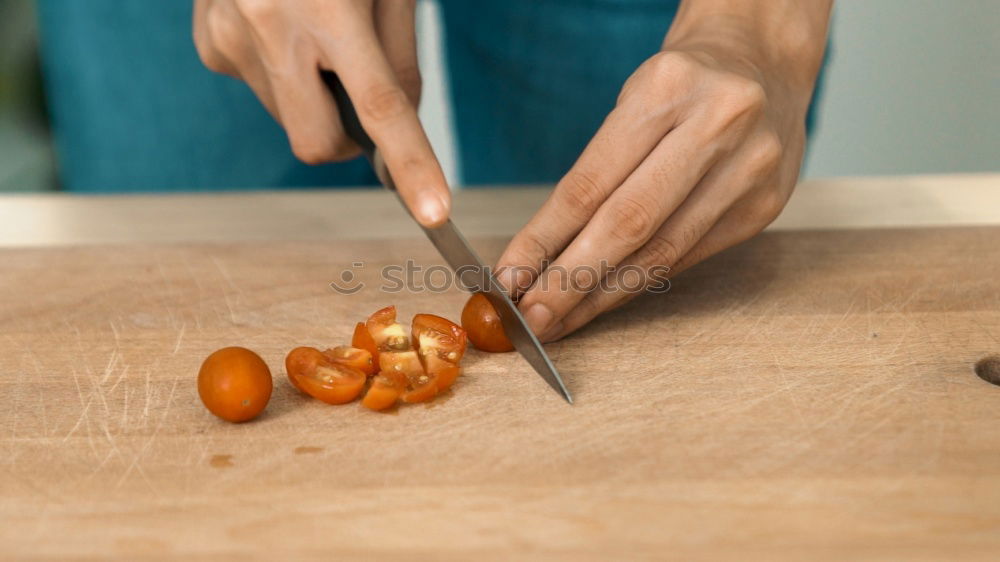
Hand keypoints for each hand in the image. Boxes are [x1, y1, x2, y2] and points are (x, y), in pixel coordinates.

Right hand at [193, 0, 448, 225]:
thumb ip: (401, 58)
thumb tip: (400, 131)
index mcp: (328, 8)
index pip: (379, 106)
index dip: (409, 164)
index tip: (433, 212)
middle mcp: (269, 27)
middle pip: (317, 144)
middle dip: (346, 141)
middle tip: (359, 93)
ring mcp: (229, 40)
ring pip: (289, 119)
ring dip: (313, 97)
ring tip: (313, 28)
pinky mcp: (208, 46)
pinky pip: (261, 91)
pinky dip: (283, 76)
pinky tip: (280, 27)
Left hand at [496, 2, 830, 340]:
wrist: (763, 62)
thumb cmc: (679, 88)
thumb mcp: (632, 101)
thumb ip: (595, 174)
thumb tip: (536, 255)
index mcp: (667, 87)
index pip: (590, 183)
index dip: (544, 239)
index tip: (509, 278)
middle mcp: (717, 123)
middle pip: (628, 224)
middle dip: (571, 280)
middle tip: (530, 318)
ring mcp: (750, 168)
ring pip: (661, 252)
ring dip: (602, 296)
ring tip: (559, 322)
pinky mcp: (765, 206)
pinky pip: (688, 258)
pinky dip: (640, 284)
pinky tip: (605, 301)